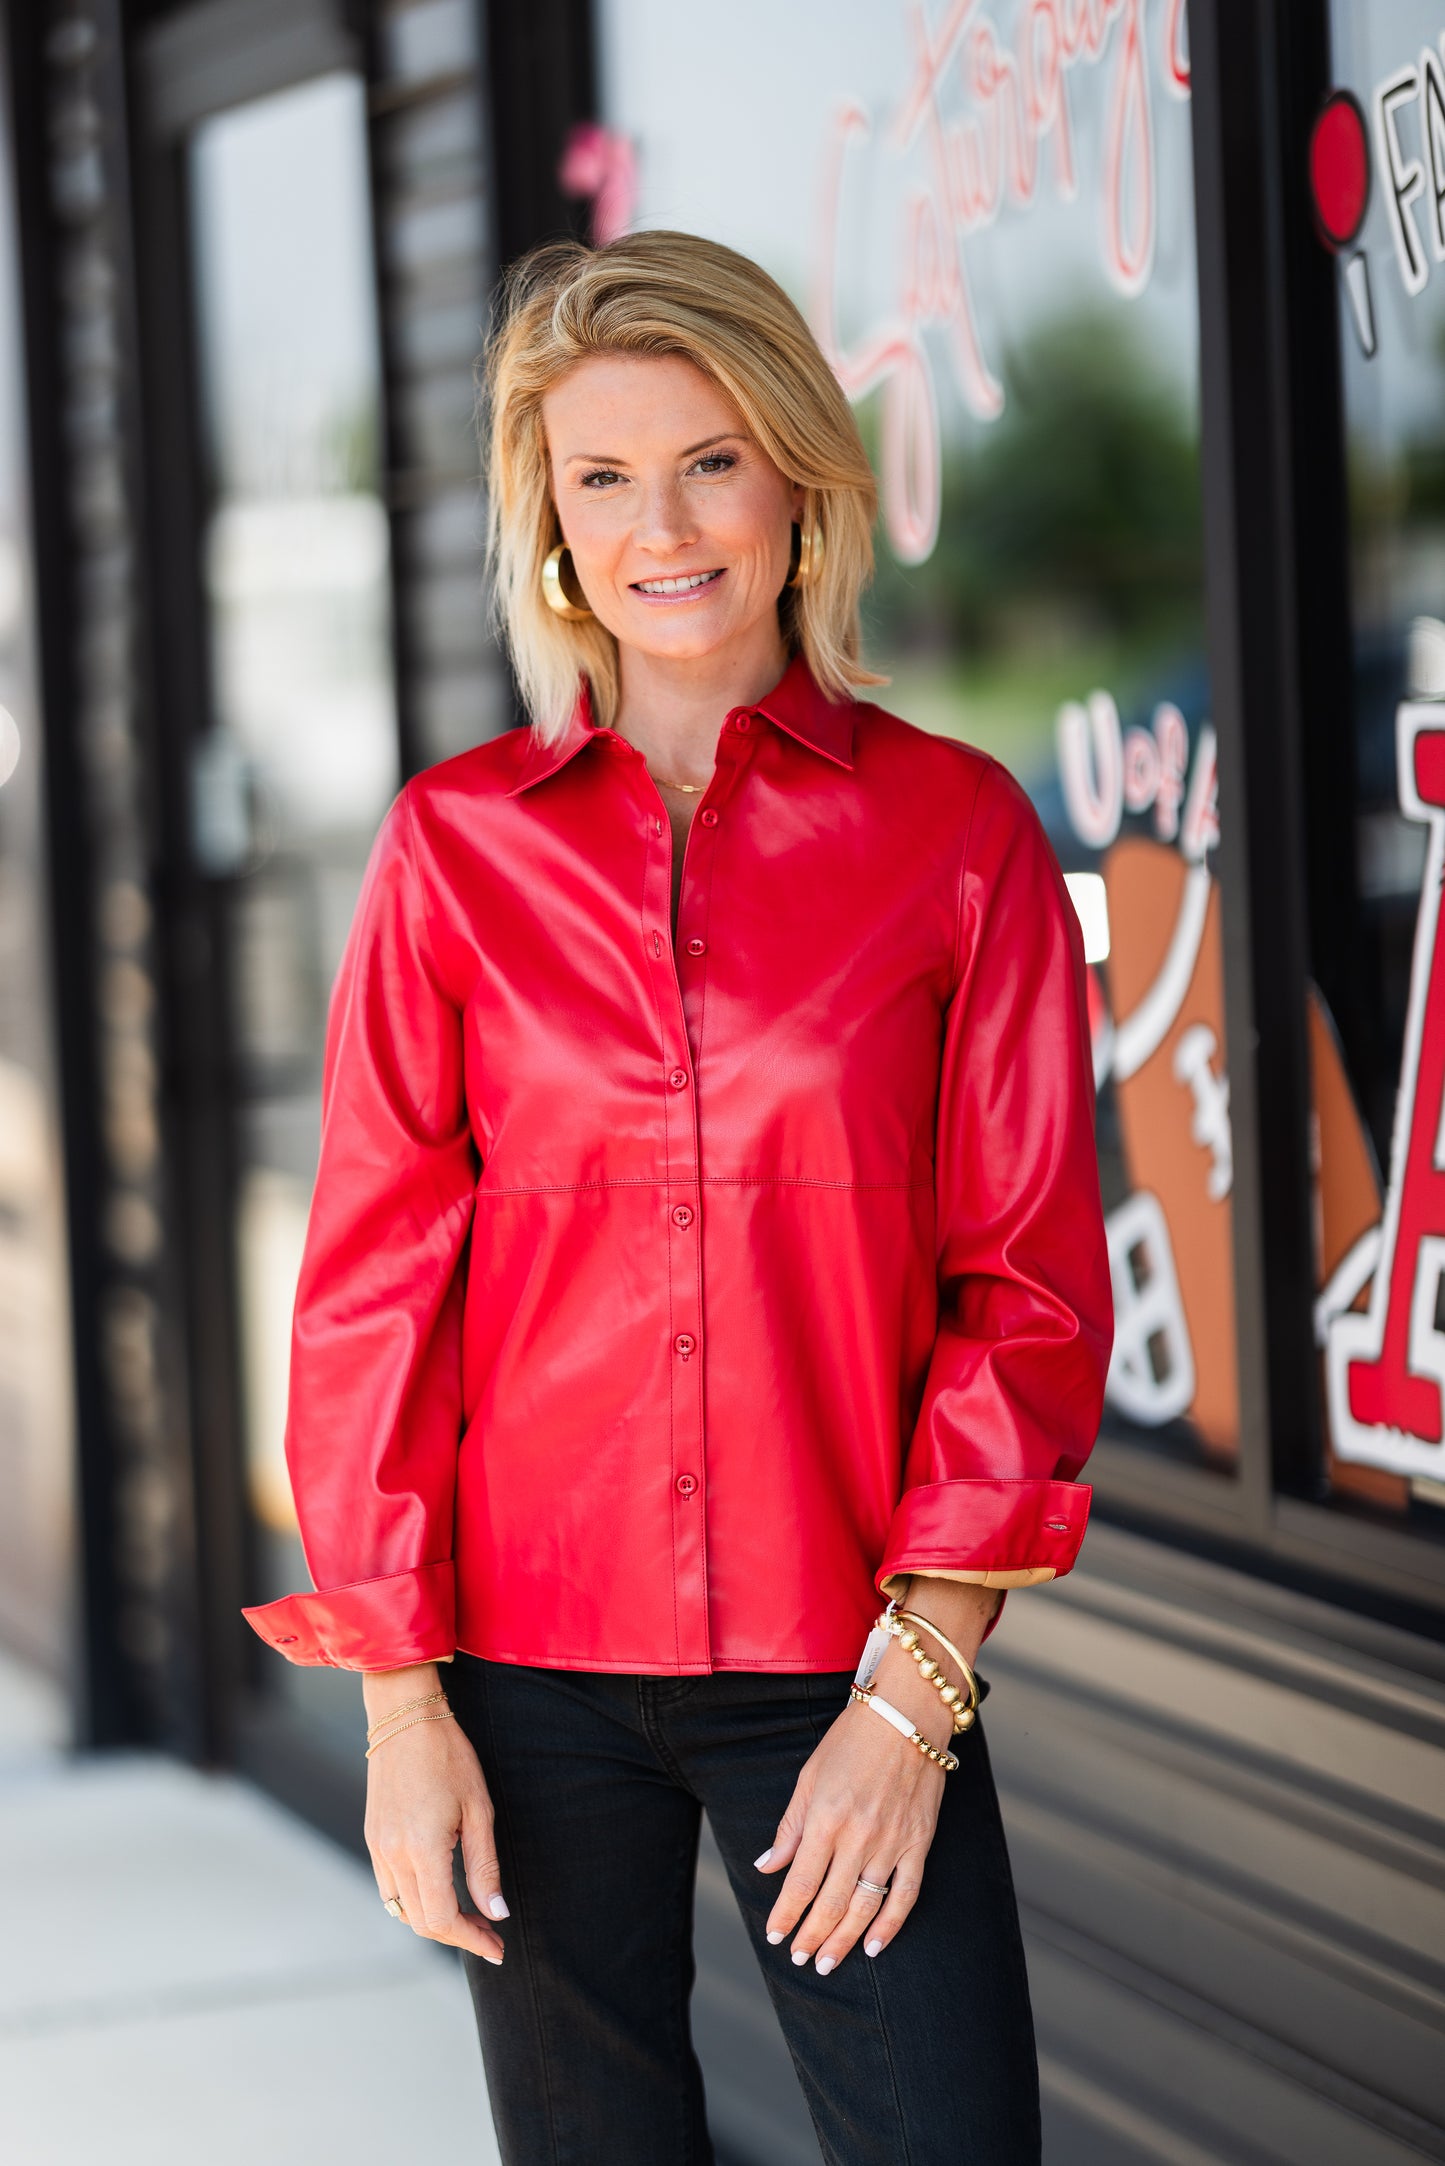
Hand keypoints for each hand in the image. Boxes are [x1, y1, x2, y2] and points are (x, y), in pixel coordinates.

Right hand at [362, 1663, 506, 1964]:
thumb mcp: (479, 1810)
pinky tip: (440, 1892)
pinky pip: (389, 1888)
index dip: (470, 1940)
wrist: (405, 1718)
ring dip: (434, 1922)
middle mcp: (392, 1855)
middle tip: (490, 1934)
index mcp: (421, 1849)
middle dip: (457, 1936)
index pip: (442, 1919)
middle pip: (420, 1922)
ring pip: (401, 1910)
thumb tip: (496, 1913)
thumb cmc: (448, 1756)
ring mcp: (377, 1848)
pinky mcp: (372, 1838)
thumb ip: (484, 1866)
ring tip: (469, 1918)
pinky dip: (414, 1902)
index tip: (496, 1947)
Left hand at [755, 1578, 998, 1972]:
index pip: (800, 1882)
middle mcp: (858, 1836)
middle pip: (830, 1902)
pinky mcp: (919, 1842)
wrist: (907, 1714)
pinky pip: (905, 1895)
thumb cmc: (852, 1739)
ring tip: (826, 1963)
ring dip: (843, 1940)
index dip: (785, 1914)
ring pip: (864, 1906)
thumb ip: (790, 1825)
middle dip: (811, 1936)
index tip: (775, 1936)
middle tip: (799, 1959)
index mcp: (825, 1817)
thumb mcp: (810, 1776)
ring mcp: (892, 1842)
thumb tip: (767, 1865)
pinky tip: (874, 1946)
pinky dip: (890, 1925)